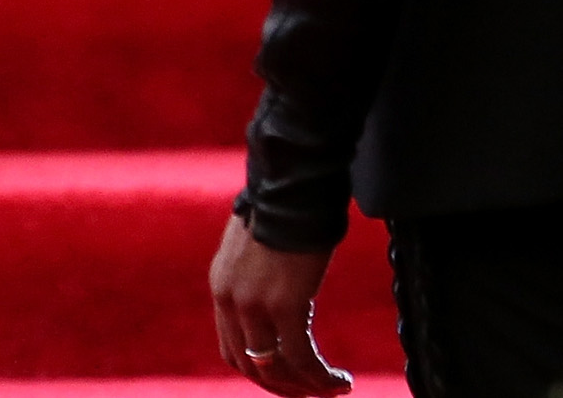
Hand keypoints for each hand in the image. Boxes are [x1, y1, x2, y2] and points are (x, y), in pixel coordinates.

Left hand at [210, 215, 351, 394]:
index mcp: (222, 285)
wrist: (293, 185)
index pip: (231, 348)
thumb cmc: (285, 208)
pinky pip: (302, 358)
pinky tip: (340, 381)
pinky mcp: (284, 305)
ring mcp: (254, 304)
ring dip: (306, 386)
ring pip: (276, 368)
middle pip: (249, 365)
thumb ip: (259, 275)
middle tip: (311, 392)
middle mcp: (231, 299)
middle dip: (282, 386)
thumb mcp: (258, 246)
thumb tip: (280, 290)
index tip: (288, 378)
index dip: (260, 372)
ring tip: (332, 389)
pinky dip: (321, 378)